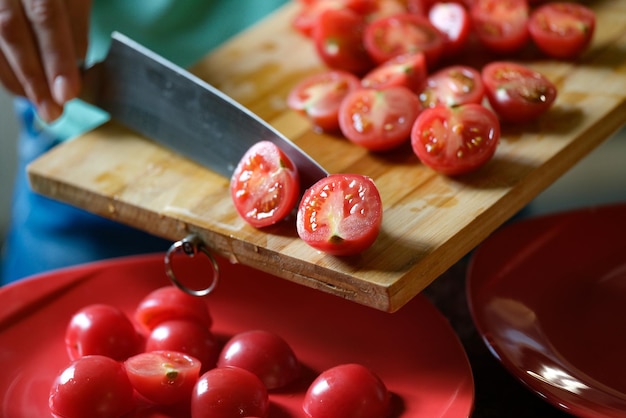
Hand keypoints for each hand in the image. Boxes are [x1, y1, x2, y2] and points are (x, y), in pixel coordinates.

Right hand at [0, 0, 90, 121]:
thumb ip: (75, 26)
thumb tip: (74, 68)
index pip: (45, 16)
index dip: (56, 57)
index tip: (67, 93)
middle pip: (11, 32)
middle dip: (34, 78)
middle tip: (53, 112)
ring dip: (19, 81)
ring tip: (43, 106)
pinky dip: (7, 75)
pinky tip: (25, 91)